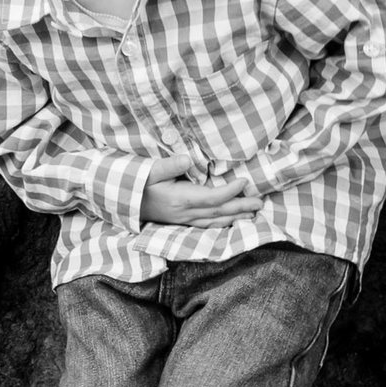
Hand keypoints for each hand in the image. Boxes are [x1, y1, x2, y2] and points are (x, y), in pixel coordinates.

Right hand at [141, 154, 258, 226]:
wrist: (125, 202)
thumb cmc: (138, 183)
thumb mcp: (150, 170)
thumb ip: (168, 165)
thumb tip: (187, 160)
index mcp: (180, 199)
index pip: (211, 198)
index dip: (230, 191)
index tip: (244, 181)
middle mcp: (185, 214)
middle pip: (218, 212)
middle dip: (241, 207)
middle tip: (260, 202)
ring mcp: (184, 221)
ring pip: (215, 222)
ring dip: (235, 218)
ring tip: (253, 213)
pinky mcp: (182, 223)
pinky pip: (207, 226)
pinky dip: (222, 224)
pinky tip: (232, 221)